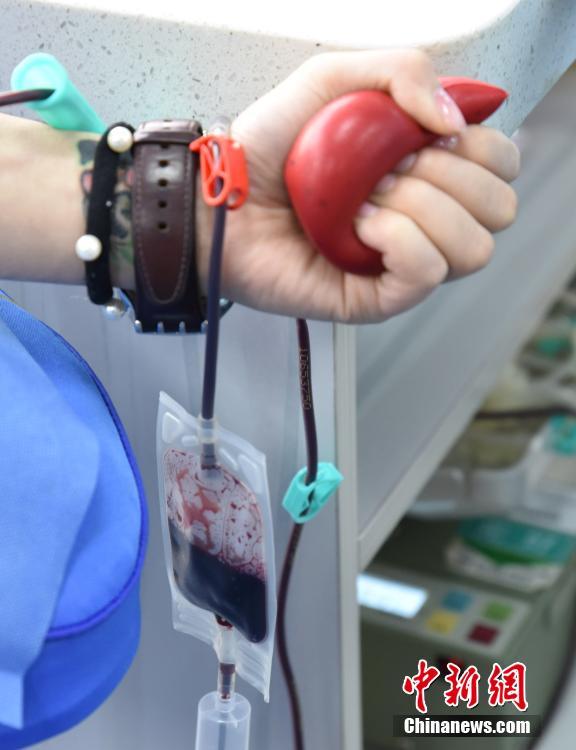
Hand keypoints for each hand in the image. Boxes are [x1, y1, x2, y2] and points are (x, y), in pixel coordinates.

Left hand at [205, 49, 519, 322]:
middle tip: (387, 170)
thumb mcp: (332, 81)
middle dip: (449, 178)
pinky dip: (399, 239)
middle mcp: (425, 220)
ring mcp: (404, 262)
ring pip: (474, 247)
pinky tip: (360, 227)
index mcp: (427, 171)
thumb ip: (403, 72)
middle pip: (499, 209)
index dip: (481, 147)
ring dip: (424, 210)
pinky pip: (427, 273)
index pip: (501, 166)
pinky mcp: (378, 297)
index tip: (426, 137)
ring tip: (369, 200)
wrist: (222, 198)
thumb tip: (456, 123)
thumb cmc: (270, 148)